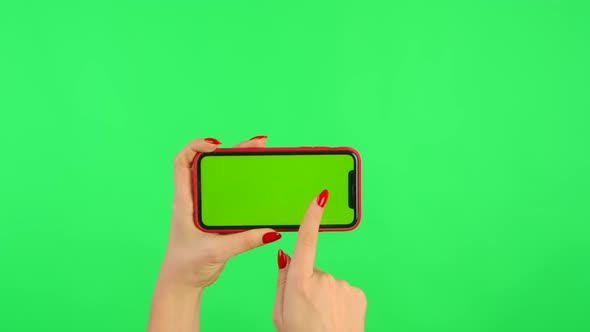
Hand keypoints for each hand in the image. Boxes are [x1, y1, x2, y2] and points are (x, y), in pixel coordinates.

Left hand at [148, 135, 281, 331]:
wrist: (182, 283)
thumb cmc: (187, 266)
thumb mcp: (216, 252)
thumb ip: (243, 242)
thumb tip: (271, 232)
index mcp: (185, 201)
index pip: (182, 162)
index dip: (196, 147)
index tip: (218, 146)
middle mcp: (195, 198)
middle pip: (210, 163)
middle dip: (233, 149)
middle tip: (258, 144)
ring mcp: (206, 206)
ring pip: (222, 176)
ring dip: (240, 163)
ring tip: (262, 152)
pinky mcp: (217, 216)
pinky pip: (231, 194)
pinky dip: (245, 184)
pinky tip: (260, 181)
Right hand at [272, 190, 366, 331]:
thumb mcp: (279, 313)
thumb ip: (281, 281)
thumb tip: (286, 255)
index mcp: (300, 283)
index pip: (305, 241)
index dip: (311, 217)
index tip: (320, 196)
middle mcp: (324, 280)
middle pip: (312, 270)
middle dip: (308, 284)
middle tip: (306, 309)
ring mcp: (343, 286)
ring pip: (328, 281)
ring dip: (324, 294)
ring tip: (321, 317)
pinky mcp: (358, 293)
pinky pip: (343, 289)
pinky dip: (338, 300)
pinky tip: (335, 316)